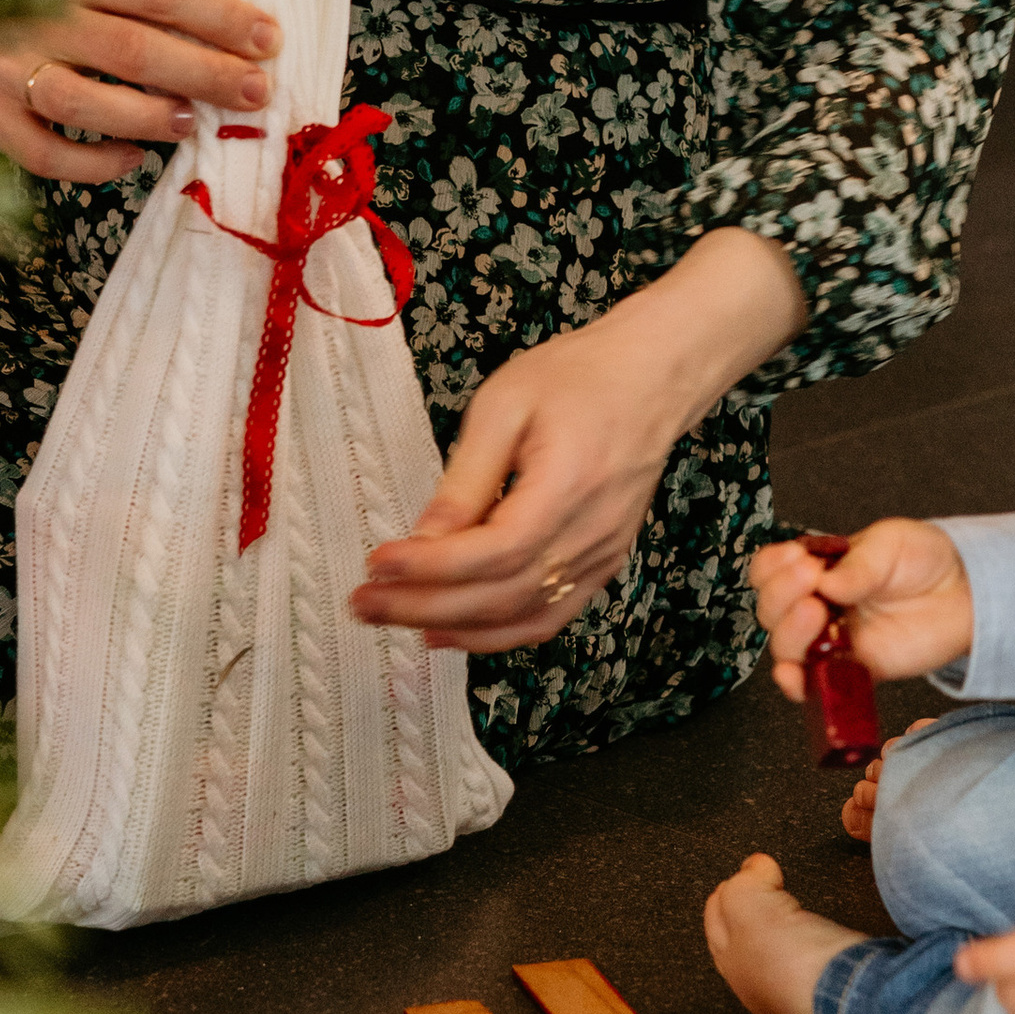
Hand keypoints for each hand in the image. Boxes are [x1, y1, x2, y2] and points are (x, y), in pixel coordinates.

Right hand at [0, 0, 274, 185]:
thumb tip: (237, 44)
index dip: (218, 16)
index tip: (269, 39)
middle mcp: (33, 14)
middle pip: (130, 47)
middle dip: (202, 73)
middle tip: (256, 93)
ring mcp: (3, 68)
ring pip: (83, 100)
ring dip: (146, 116)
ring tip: (191, 124)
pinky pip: (45, 153)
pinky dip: (94, 163)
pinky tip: (133, 160)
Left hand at [353, 228, 806, 653]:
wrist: (649, 379)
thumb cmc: (579, 378)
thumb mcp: (506, 405)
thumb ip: (466, 478)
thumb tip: (424, 538)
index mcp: (569, 488)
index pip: (493, 551)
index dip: (431, 567)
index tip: (379, 562)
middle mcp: (592, 535)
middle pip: (501, 594)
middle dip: (424, 605)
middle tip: (365, 601)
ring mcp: (600, 558)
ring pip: (520, 617)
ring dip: (452, 627)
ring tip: (393, 619)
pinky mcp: (599, 566)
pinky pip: (546, 619)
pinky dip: (494, 634)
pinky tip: (448, 631)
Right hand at [751, 517, 973, 706]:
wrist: (966, 592)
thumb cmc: (925, 560)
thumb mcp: (890, 544)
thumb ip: (859, 565)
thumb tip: (827, 584)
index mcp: (818, 569)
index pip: (772, 570)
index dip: (773, 567)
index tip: (797, 559)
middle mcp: (817, 605)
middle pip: (771, 610)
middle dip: (781, 595)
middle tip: (810, 580)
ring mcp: (832, 640)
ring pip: (785, 647)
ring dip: (788, 633)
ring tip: (815, 613)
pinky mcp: (853, 670)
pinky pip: (814, 684)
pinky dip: (796, 683)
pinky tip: (794, 674)